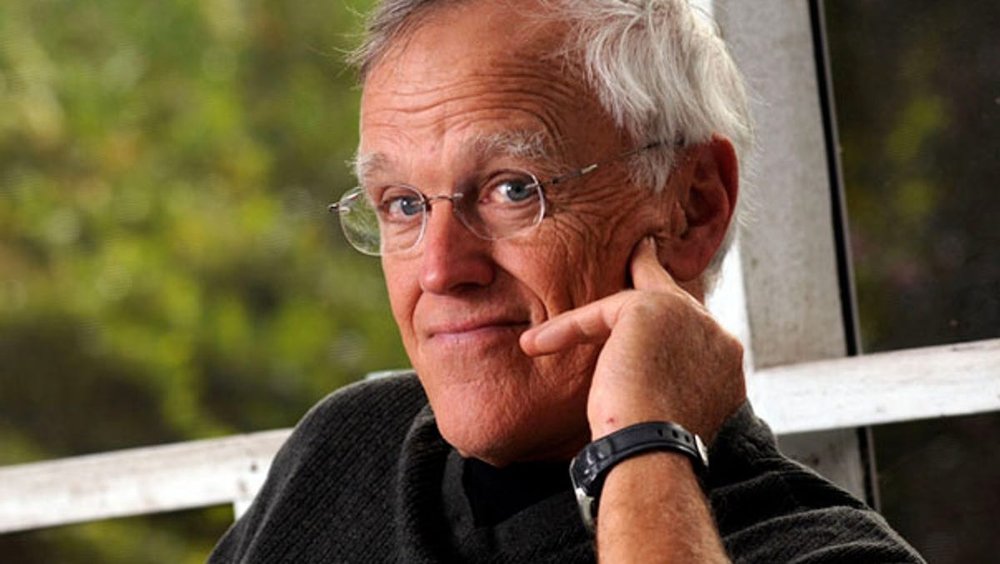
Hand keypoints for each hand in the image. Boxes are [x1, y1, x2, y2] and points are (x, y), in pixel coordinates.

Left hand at [519, 237, 744, 441]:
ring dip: (589, 320)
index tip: (660, 307)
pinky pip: (602, 312)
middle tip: (641, 252)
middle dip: (653, 273)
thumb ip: (670, 384)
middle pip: (673, 297)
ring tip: (565, 313)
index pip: (695, 328)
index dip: (674, 319)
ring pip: (632, 304)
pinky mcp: (653, 308)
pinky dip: (567, 329)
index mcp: (725, 361)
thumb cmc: (656, 448)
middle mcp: (715, 334)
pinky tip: (536, 344)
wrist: (657, 450)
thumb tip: (644, 388)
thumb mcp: (670, 412)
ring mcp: (689, 318)